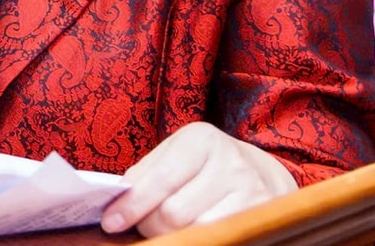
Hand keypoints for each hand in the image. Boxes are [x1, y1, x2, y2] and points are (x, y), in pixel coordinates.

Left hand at [101, 122, 297, 235]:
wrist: (263, 172)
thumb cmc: (205, 164)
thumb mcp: (176, 155)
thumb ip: (146, 174)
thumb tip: (117, 201)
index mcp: (200, 139)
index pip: (160, 179)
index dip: (132, 205)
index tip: (111, 222)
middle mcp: (230, 162)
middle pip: (175, 212)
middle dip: (150, 225)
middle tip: (143, 226)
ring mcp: (251, 191)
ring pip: (197, 230)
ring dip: (174, 237)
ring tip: (168, 230)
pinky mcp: (263, 215)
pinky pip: (221, 238)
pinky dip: (200, 241)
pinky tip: (192, 236)